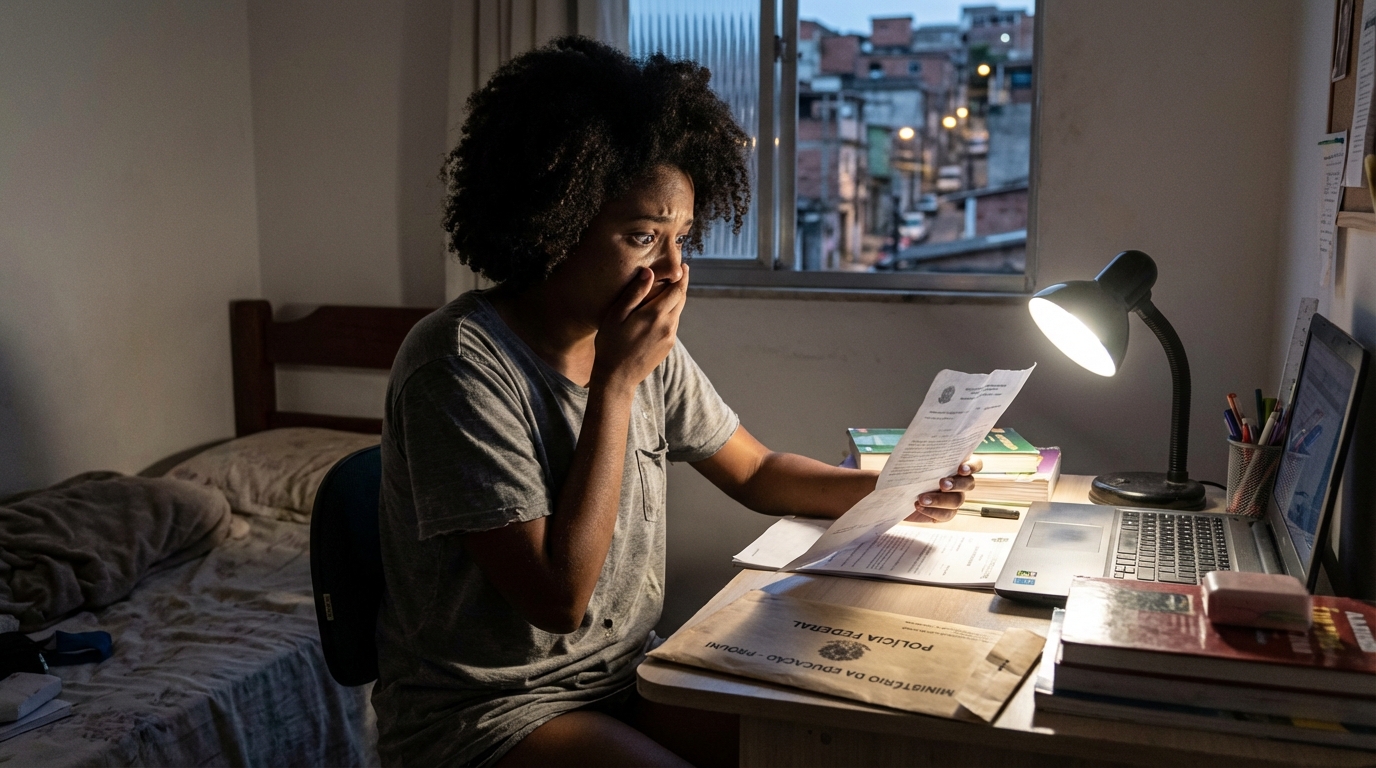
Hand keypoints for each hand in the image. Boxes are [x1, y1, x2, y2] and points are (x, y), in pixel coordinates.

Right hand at [591, 264, 689, 392]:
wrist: (617, 377)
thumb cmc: (611, 344)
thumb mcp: (617, 315)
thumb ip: (635, 293)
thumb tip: (649, 272)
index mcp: (655, 314)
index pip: (677, 290)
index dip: (682, 276)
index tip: (684, 265)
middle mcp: (668, 326)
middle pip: (681, 300)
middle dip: (681, 285)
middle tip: (681, 272)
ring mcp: (670, 337)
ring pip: (678, 312)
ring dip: (676, 299)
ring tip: (670, 289)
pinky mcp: (668, 346)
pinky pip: (673, 324)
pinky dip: (670, 313)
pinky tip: (660, 311)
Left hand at [905, 456, 982, 522]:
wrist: (896, 493)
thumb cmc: (907, 472)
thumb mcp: (911, 460)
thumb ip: (920, 455)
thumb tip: (919, 449)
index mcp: (956, 465)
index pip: (975, 464)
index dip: (972, 466)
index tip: (961, 468)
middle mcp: (960, 482)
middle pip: (969, 483)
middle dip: (956, 484)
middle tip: (942, 484)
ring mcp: (954, 498)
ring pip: (957, 500)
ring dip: (940, 499)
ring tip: (922, 499)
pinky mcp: (946, 513)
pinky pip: (946, 514)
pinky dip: (933, 511)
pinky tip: (919, 506)